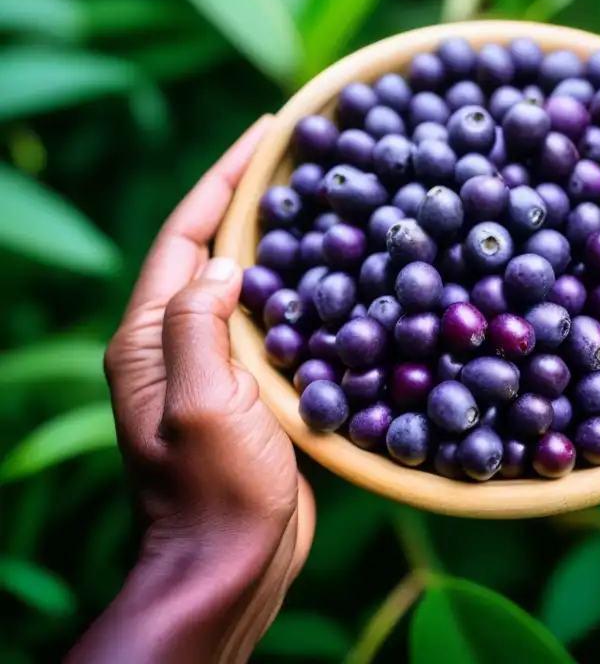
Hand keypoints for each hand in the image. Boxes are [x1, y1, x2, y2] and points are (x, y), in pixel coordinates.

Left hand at [68, 117, 313, 663]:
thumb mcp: (199, 405)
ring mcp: (218, 368)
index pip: (186, 238)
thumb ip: (199, 327)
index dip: (223, 182)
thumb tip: (225, 265)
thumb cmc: (213, 491)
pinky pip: (279, 323)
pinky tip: (346, 278)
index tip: (264, 135)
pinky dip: (307, 292)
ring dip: (285, 242)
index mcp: (152, 338)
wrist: (233, 563)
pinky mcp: (254, 390)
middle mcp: (179, 344)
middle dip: (254, 200)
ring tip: (331, 202)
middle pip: (215, 250)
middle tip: (304, 157)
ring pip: (251, 285)